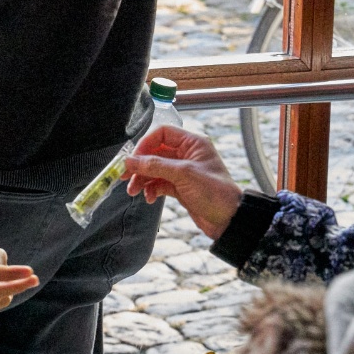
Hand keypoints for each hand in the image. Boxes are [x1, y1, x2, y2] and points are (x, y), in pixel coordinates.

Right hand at [120, 123, 243, 238]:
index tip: (133, 158)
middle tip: (125, 176)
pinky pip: (159, 183)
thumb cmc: (215, 193)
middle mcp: (187, 154)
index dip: (145, 144)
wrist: (229, 220)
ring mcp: (183, 171)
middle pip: (155, 152)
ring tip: (134, 190)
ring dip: (142, 179)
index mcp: (192, 143)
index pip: (162, 133)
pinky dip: (151, 189)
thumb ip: (155, 166)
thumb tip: (131, 160)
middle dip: (140, 165)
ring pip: (155, 169)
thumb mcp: (183, 175)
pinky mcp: (180, 186)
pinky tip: (149, 197)